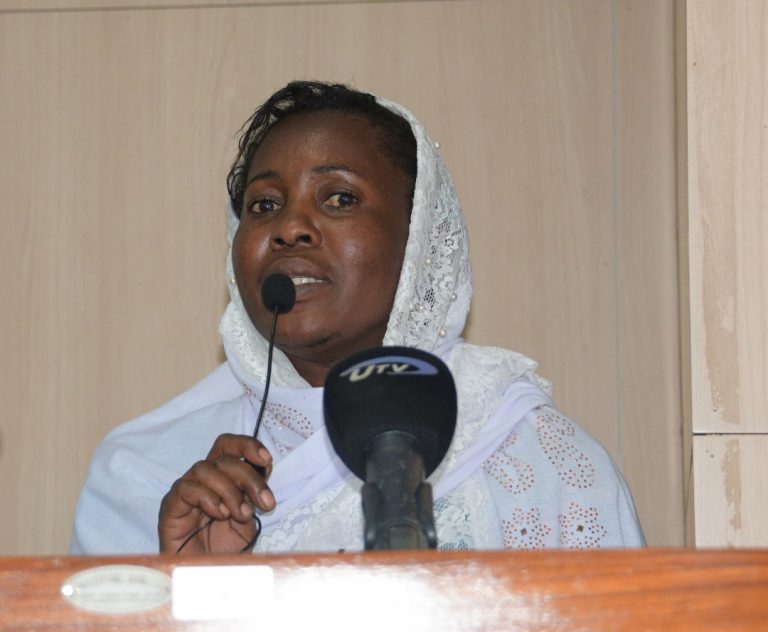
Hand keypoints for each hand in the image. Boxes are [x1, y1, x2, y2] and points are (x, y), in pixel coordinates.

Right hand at [158, 433, 274, 553]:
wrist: (206, 576)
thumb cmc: (225, 548)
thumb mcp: (248, 517)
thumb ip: (253, 493)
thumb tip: (263, 470)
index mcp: (221, 476)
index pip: (228, 446)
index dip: (247, 445)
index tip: (266, 460)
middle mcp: (202, 479)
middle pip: (223, 458)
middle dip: (249, 478)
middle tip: (265, 503)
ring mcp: (185, 490)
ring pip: (205, 468)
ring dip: (230, 491)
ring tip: (241, 515)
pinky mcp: (170, 506)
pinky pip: (186, 488)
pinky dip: (208, 498)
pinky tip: (220, 515)